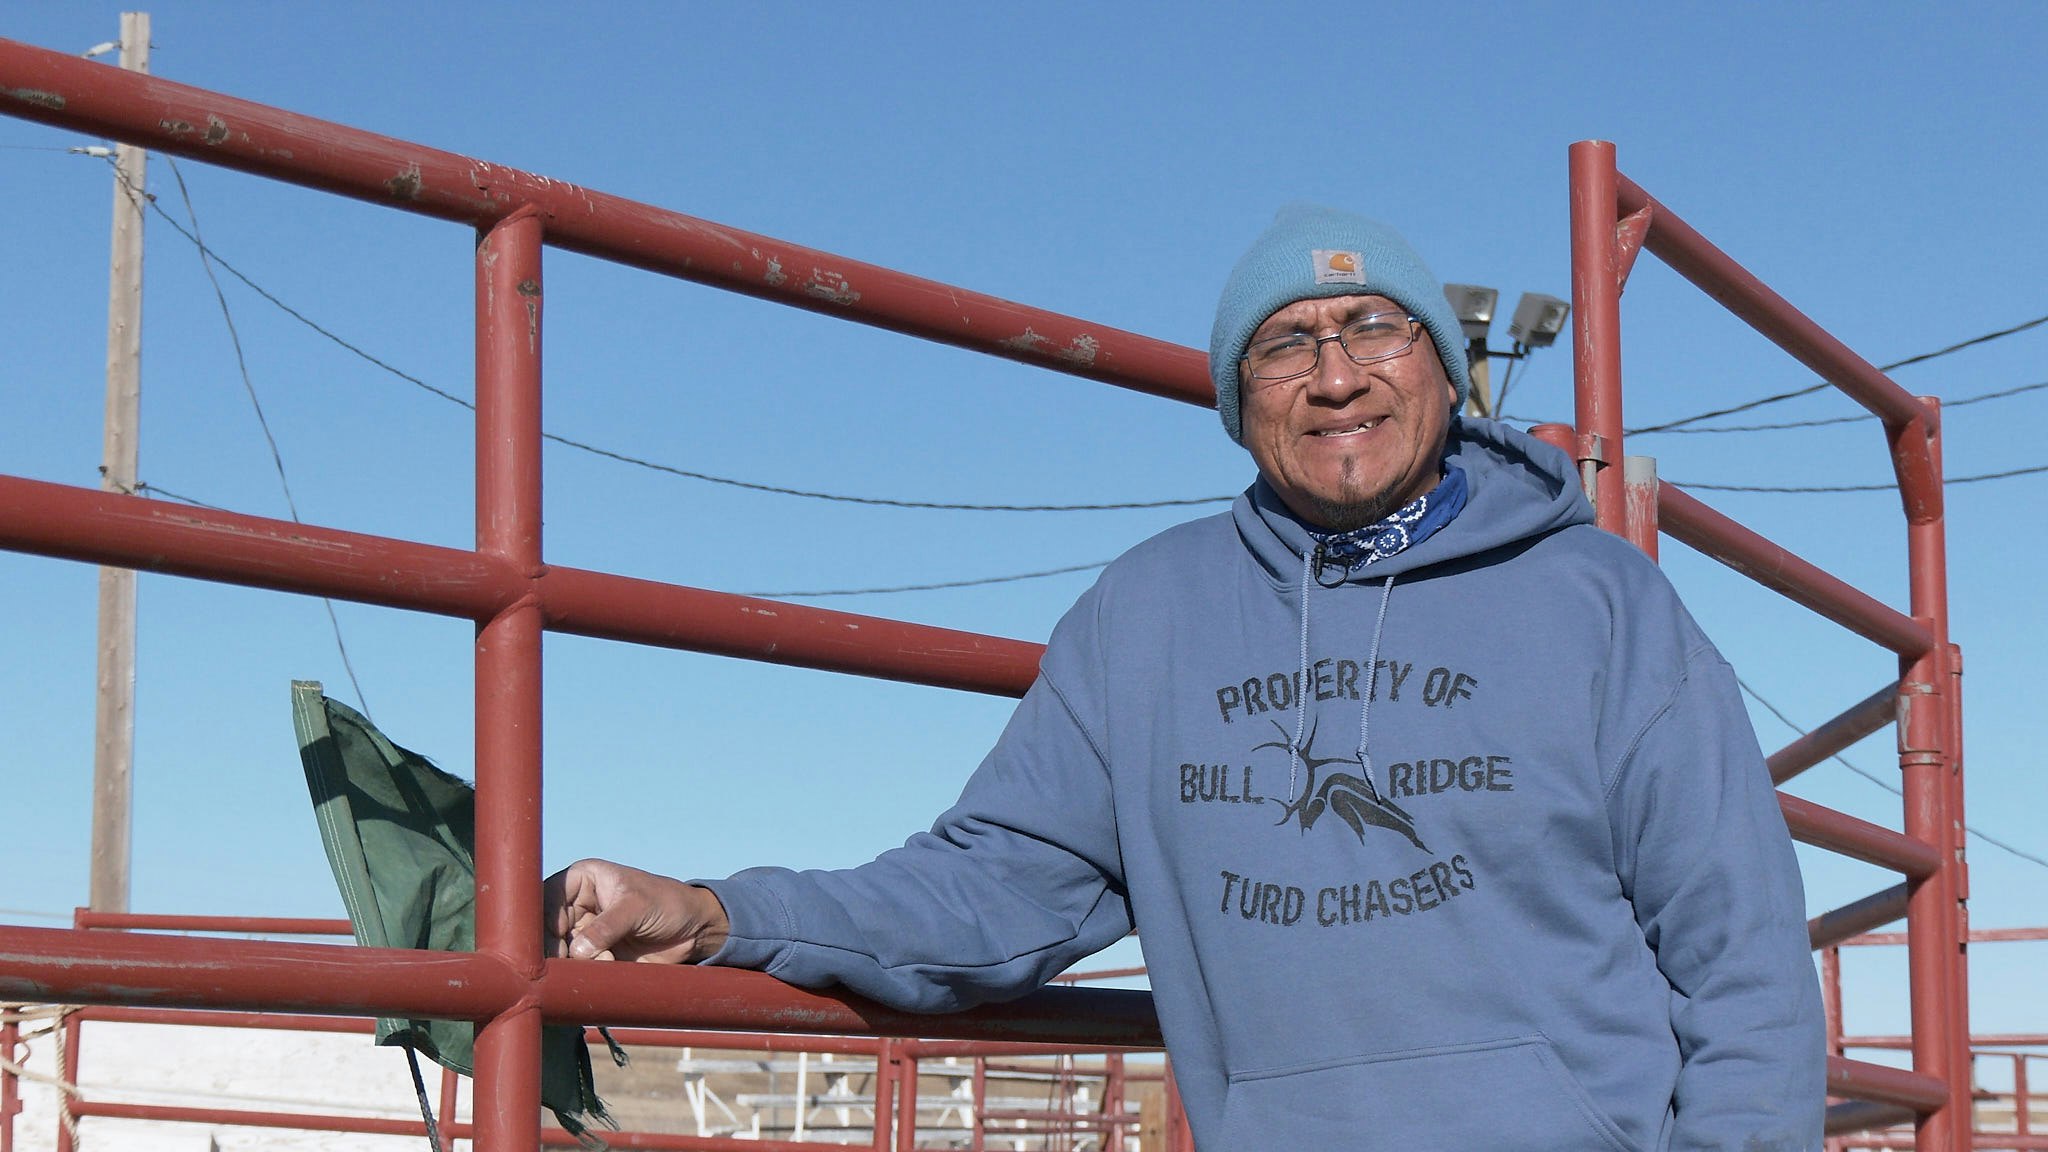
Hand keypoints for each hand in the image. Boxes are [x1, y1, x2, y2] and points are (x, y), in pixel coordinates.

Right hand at [543, 859, 729, 963]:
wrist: (694, 930)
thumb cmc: (669, 903)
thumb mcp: (638, 908)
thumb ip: (607, 927)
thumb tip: (577, 951)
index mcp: (582, 880)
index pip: (547, 897)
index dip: (541, 919)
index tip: (547, 943)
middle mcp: (576, 905)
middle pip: (545, 929)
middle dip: (556, 948)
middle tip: (570, 961)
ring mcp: (583, 932)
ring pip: (559, 952)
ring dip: (574, 963)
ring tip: (605, 959)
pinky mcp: (593, 956)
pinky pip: (576, 969)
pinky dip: (586, 973)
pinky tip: (610, 966)